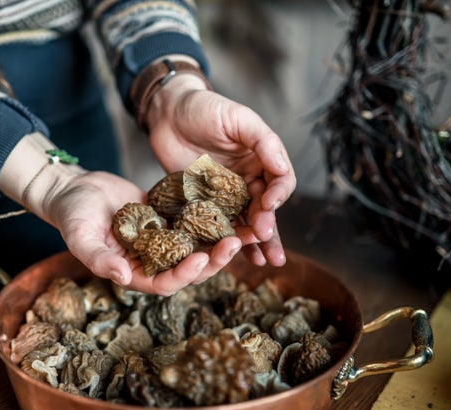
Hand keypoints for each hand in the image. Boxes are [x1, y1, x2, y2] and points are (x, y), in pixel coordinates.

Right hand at [0, 133, 242, 295]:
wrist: (76, 189)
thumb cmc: (73, 216)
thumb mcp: (80, 237)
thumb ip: (98, 259)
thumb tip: (122, 277)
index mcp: (134, 274)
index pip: (165, 283)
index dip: (184, 274)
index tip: (200, 259)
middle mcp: (153, 261)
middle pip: (190, 268)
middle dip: (214, 259)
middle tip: (234, 242)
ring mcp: (164, 241)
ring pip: (198, 247)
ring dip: (219, 241)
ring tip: (241, 228)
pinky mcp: (170, 220)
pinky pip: (195, 223)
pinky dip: (212, 219)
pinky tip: (231, 207)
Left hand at [145, 73, 296, 267]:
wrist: (168, 114)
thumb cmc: (205, 109)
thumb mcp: (238, 118)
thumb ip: (262, 141)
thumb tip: (282, 167)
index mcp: (262, 159)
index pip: (280, 181)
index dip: (278, 194)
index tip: (270, 204)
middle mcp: (249, 180)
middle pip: (265, 208)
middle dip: (267, 224)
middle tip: (263, 236)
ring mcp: (227, 195)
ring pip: (246, 222)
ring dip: (256, 242)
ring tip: (265, 261)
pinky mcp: (205, 205)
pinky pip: (219, 226)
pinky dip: (228, 242)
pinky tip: (237, 258)